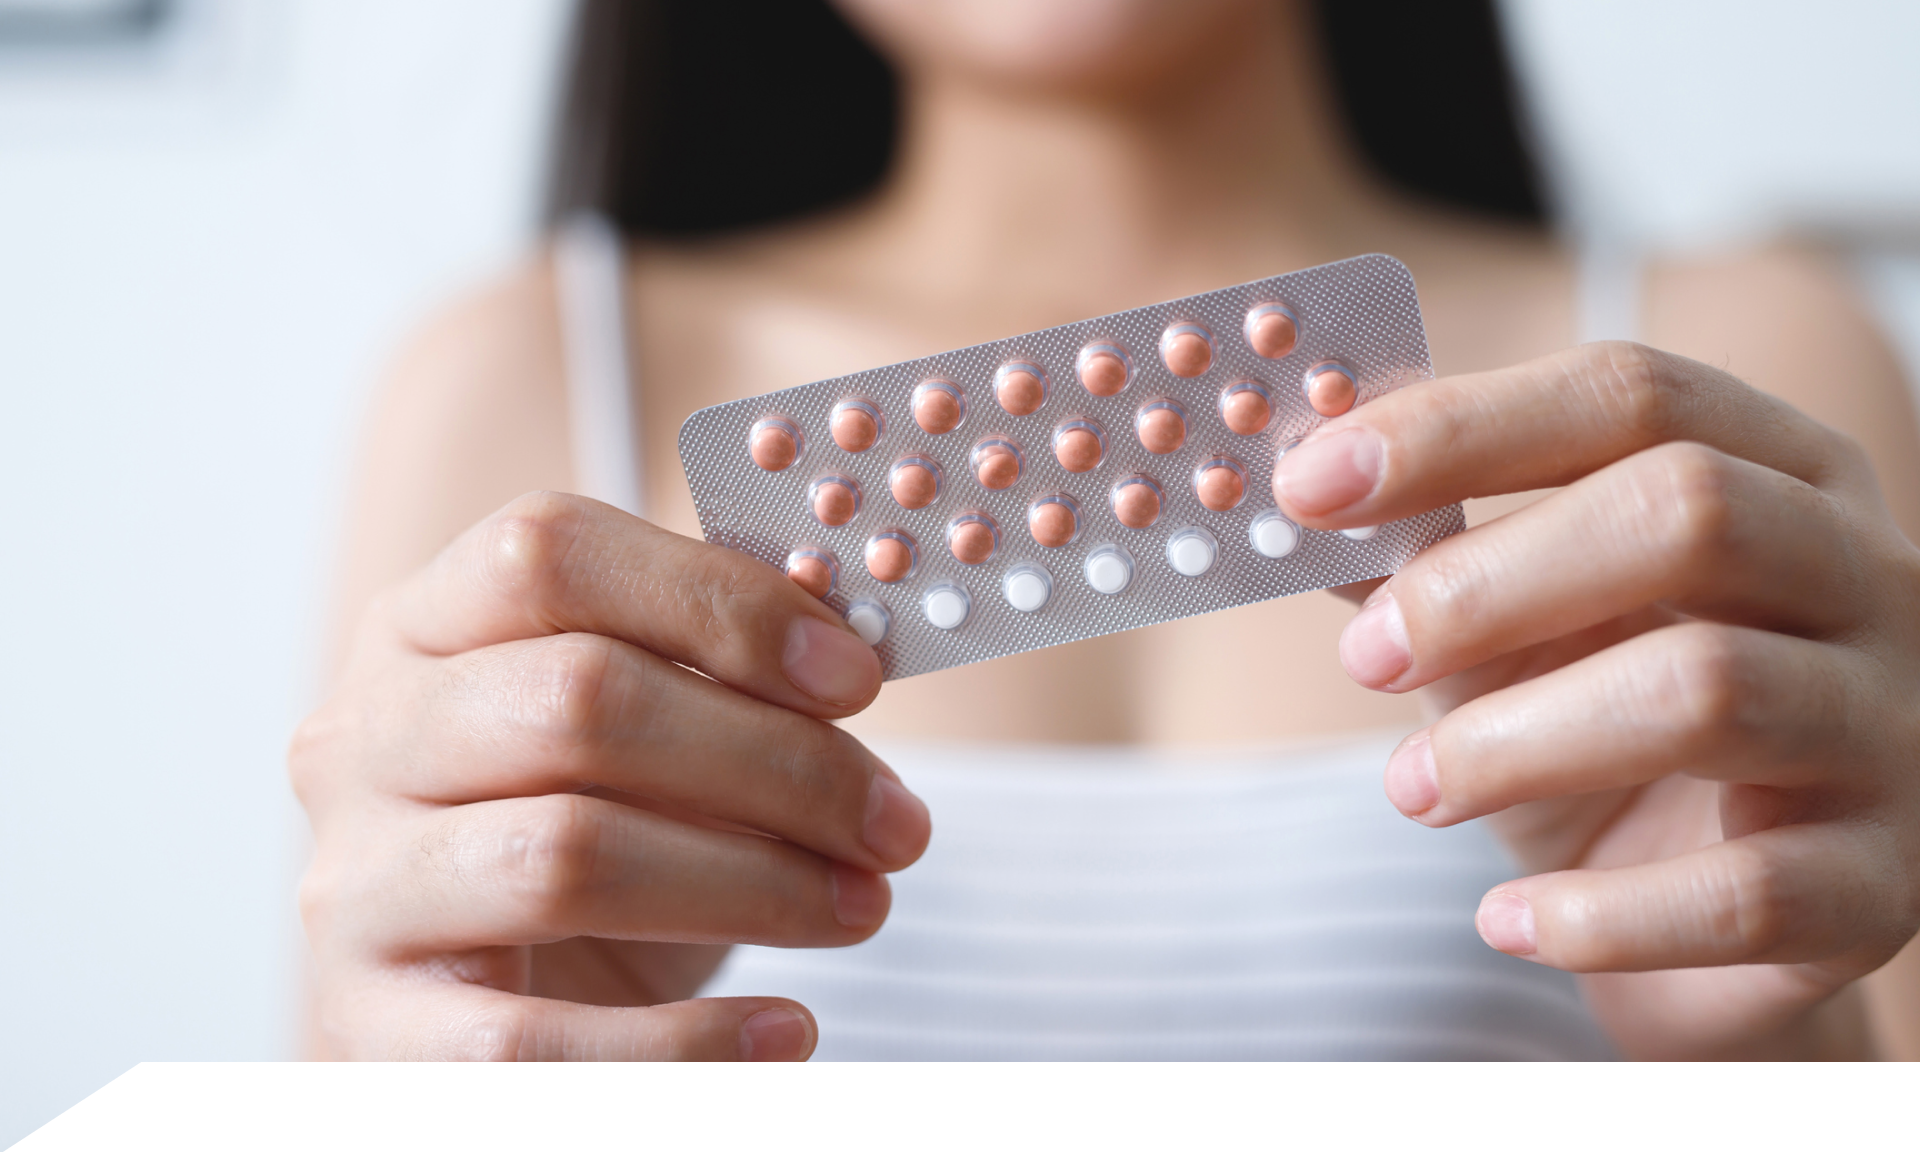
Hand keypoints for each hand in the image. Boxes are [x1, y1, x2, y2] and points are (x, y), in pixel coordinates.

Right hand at [290, 492, 928, 1059]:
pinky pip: (532, 1043)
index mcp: (424, 624)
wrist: (490, 998)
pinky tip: (787, 1031)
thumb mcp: (645, 729)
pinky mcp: (371, 1027)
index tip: (857, 678)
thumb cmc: (593, 830)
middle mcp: (363, 738)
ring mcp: (355, 883)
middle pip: (578, 699)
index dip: (720, 603)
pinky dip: (686, 1045)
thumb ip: (717, 671)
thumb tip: (847, 656)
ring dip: (754, 885)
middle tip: (897, 822)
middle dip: (776, 761)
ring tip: (862, 907)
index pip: (549, 553)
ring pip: (565, 855)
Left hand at [1276, 342, 1919, 1058]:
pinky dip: (1602, 913)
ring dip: (1517, 743)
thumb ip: (1419, 557)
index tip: (1308, 486)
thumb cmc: (1597, 734)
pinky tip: (1508, 919)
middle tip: (1367, 657)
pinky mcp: (1886, 884)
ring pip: (1708, 689)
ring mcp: (1892, 725)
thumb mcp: (1508, 629)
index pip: (1629, 395)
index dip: (1458, 428)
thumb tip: (1292, 499)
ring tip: (1414, 789)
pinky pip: (1749, 893)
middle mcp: (1863, 574)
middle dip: (1488, 582)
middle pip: (1686, 511)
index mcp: (1775, 471)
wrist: (1709, 927)